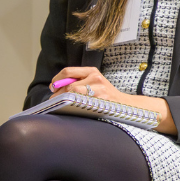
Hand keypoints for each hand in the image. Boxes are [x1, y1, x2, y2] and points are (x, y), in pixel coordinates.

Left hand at [48, 66, 175, 134]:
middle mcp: (95, 77)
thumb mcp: (95, 83)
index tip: (53, 87)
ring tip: (61, 106)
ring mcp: (98, 88)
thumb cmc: (106, 97)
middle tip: (54, 101)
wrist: (126, 106)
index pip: (68, 71)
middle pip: (68, 84)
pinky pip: (79, 102)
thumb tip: (56, 87)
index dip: (56, 79)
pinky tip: (71, 109)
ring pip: (72, 93)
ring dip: (62, 100)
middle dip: (58, 94)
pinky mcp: (100, 99)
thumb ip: (79, 81)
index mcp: (92, 71)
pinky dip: (71, 105)